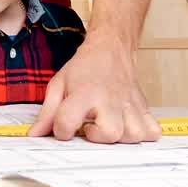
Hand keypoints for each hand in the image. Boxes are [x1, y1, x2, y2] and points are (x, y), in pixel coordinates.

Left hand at [29, 33, 160, 142]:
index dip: (61, 131)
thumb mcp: (59, 85)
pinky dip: (142, 134)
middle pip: (109, 134)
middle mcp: (109, 99)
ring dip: (119, 137)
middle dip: (97, 137)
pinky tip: (128, 125)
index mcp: (84, 93)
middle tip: (90, 126)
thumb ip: (47, 113)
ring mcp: (129, 104)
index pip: (67, 123)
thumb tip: (35, 135)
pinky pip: (151, 131)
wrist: (110, 49)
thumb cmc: (84, 68)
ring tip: (109, 125)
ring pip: (133, 135)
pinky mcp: (144, 107)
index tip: (63, 127)